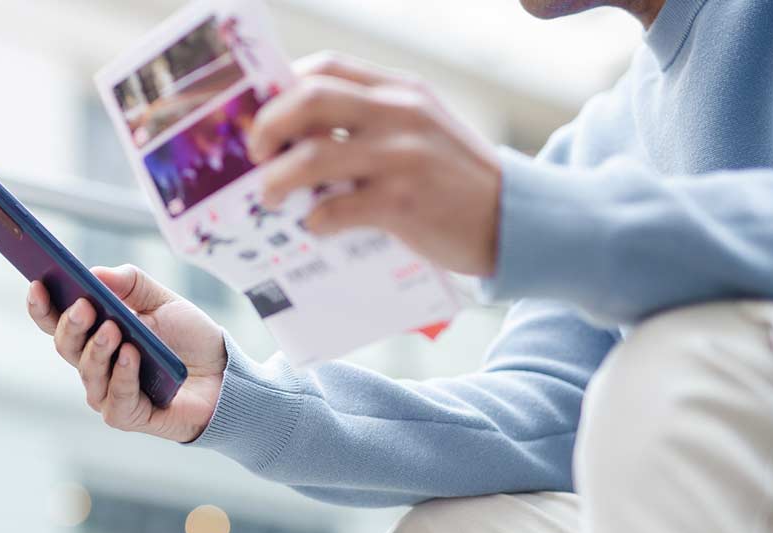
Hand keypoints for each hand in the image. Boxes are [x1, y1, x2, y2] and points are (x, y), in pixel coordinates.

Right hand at [26, 264, 226, 442]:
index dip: (42, 306)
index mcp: (95, 334)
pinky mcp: (128, 415)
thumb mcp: (162, 300)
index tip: (38, 283)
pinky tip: (131, 355)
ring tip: (113, 328)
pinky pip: (115, 398)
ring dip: (98, 349)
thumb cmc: (189, 338)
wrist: (225, 375)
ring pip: (88, 372)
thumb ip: (131, 284)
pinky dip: (122, 375)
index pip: (56, 322)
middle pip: (65, 346)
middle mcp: (94, 365)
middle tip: (84, 305)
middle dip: (71, 325)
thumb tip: (96, 273)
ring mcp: (108, 393)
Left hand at [248, 52, 502, 276]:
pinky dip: (316, 219)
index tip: (259, 118)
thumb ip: (370, 122)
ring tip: (269, 197)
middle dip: (268, 127)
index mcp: (399, 90)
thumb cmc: (453, 178)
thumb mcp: (419, 129)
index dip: (279, 90)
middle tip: (256, 156)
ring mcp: (403, 156)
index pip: (324, 67)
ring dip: (277, 180)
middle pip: (309, 100)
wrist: (516, 218)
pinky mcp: (405, 202)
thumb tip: (295, 138)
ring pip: (313, 156)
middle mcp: (399, 113)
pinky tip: (316, 226)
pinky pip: (338, 207)